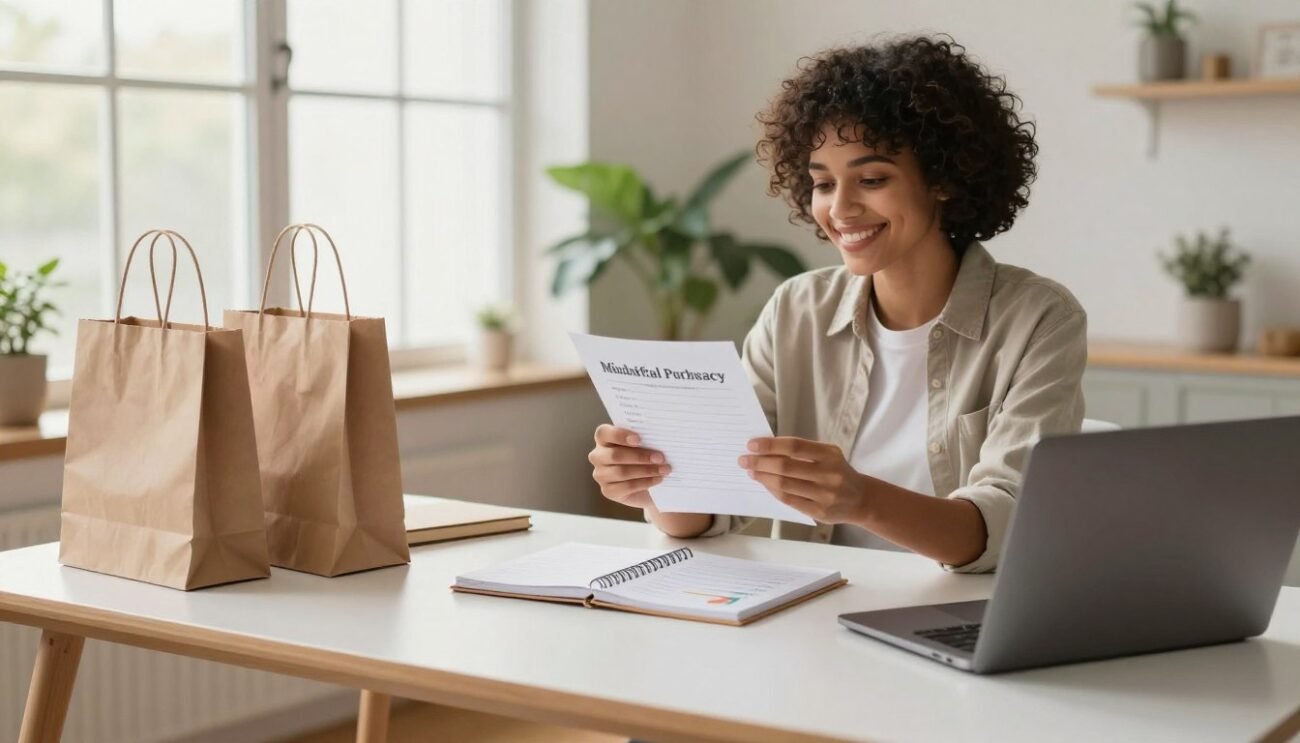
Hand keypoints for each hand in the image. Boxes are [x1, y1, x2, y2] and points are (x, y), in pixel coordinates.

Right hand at [589, 424, 669, 509]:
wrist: (648, 484)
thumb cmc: (645, 457)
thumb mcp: (645, 445)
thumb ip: (646, 439)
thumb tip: (660, 438)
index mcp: (604, 439)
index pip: (603, 433)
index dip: (620, 435)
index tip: (639, 439)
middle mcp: (598, 456)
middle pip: (615, 455)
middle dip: (640, 456)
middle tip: (660, 457)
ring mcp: (601, 475)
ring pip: (621, 472)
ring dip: (646, 470)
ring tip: (664, 470)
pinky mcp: (608, 491)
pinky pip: (626, 487)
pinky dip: (645, 482)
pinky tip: (657, 479)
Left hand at [739, 437, 870, 524]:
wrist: (861, 499)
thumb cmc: (837, 472)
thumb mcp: (828, 455)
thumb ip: (802, 452)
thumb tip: (766, 450)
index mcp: (830, 454)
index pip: (794, 446)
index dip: (770, 445)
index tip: (752, 444)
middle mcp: (829, 474)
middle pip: (786, 466)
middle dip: (760, 462)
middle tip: (744, 460)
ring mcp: (824, 494)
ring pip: (784, 485)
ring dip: (763, 477)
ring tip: (751, 472)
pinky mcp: (819, 511)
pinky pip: (789, 500)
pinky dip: (773, 491)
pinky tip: (765, 484)